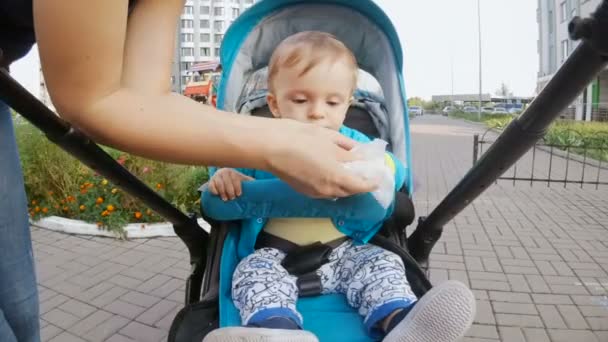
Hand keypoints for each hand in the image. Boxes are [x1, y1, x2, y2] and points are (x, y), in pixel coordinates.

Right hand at [209, 168, 253, 200]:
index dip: (237, 187)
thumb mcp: (244, 180)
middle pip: (227, 182)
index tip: (239, 194)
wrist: (224, 180)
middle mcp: (224, 172)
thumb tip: (262, 186)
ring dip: (222, 192)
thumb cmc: (236, 181)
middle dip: (230, 191)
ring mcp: (216, 176)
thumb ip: (251, 182)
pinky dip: (213, 190)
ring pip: (219, 184)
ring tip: (225, 199)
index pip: (235, 178)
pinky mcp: (211, 182)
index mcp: (233, 172)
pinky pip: (211, 186)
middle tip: (232, 198)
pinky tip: (217, 195)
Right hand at [262, 120, 378, 197]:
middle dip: (361, 180)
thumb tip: (362, 155)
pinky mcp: (305, 190)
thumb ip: (350, 150)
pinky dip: (333, 181)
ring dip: (347, 181)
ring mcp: (315, 193)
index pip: (364, 185)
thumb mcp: (331, 140)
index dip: (374, 179)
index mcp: (338, 178)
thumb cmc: (300, 139)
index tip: (380, 170)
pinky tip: (331, 168)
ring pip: (338, 190)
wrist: (270, 146)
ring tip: (349, 166)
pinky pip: (326, 189)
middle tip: (367, 166)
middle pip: (352, 190)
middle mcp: (329, 191)